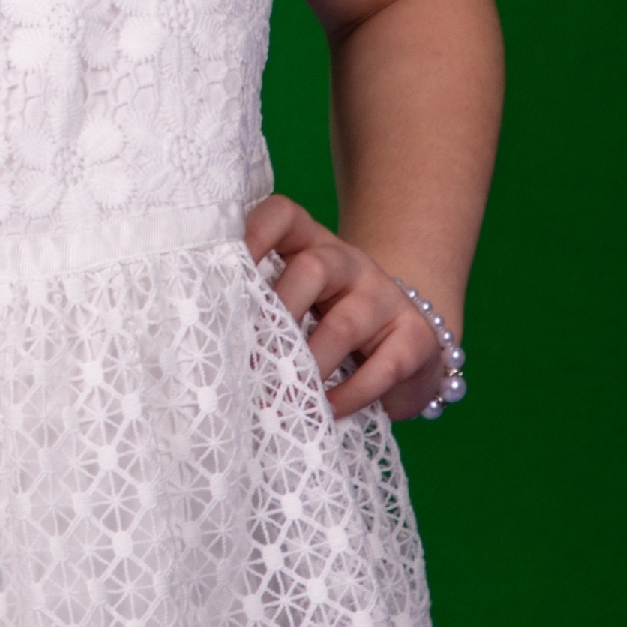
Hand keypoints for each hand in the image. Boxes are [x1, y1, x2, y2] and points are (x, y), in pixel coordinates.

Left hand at [244, 196, 456, 420]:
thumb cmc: (328, 326)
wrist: (407, 345)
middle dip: (277, 315)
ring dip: (310, 363)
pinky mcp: (415, 337)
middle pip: (312, 268)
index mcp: (310, 245)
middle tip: (249, 359)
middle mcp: (348, 262)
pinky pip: (383, 366)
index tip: (227, 264)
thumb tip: (211, 347)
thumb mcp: (296, 305)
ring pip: (344, 323)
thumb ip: (261, 309)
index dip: (255, 231)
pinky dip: (351, 394)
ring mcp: (384, 296)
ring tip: (285, 396)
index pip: (283, 216)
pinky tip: (327, 410)